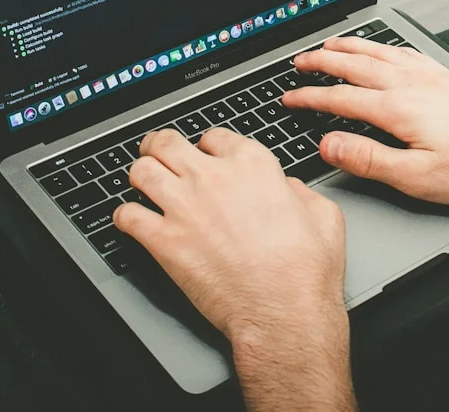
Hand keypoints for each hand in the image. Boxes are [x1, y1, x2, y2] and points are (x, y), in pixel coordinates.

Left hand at [113, 127, 346, 346]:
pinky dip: (125, 216)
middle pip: (167, 143)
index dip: (208, 146)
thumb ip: (299, 191)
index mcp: (252, 164)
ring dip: (140, 174)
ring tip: (141, 182)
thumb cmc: (305, 270)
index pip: (214, 136)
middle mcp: (213, 178)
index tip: (205, 155)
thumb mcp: (323, 214)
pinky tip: (131, 220)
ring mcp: (184, 207)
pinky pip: (126, 216)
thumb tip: (287, 188)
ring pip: (141, 171)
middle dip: (159, 146)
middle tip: (157, 153)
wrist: (283, 312)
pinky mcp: (164, 241)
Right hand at [281, 36, 448, 205]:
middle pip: (356, 65)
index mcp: (399, 108)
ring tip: (331, 44)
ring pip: (380, 52)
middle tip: (299, 61)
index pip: (341, 98)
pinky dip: (383, 46)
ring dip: (350, 47)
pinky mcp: (446, 77)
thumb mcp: (418, 178)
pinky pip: (404, 52)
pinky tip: (382, 49)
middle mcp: (413, 84)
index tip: (289, 97)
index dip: (310, 98)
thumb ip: (370, 160)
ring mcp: (431, 77)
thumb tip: (330, 145)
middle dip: (323, 62)